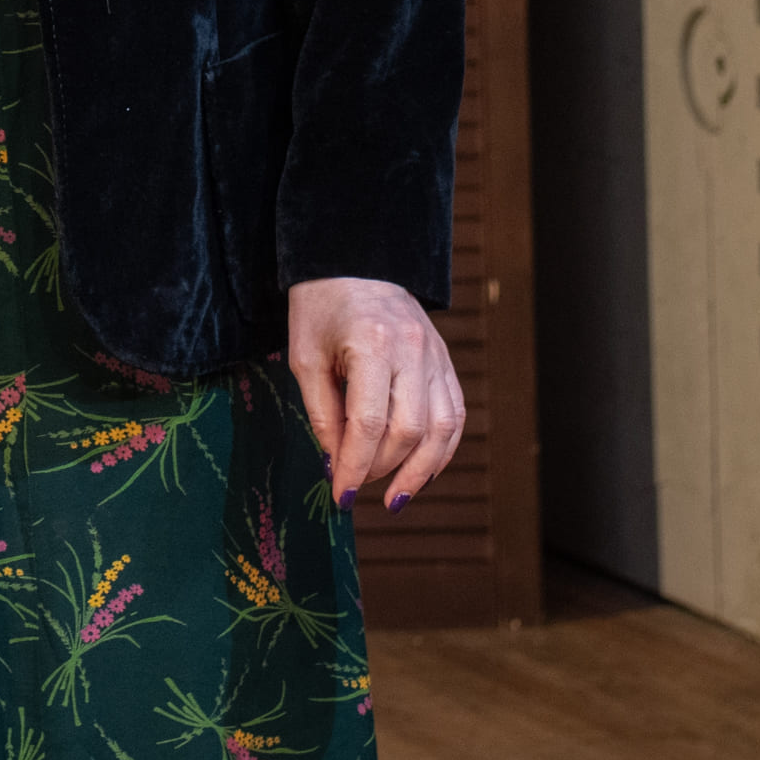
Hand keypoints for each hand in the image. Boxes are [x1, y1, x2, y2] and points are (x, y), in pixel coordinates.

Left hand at [287, 276, 465, 512]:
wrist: (354, 261)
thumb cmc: (321, 307)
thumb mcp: (305, 357)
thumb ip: (322, 412)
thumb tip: (335, 463)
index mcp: (372, 344)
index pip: (369, 423)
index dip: (354, 466)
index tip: (339, 494)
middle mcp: (413, 351)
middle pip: (407, 430)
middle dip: (380, 469)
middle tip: (354, 487)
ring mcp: (436, 356)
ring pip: (441, 429)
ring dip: (419, 471)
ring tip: (395, 498)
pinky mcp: (446, 362)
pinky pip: (454, 415)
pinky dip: (442, 450)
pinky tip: (422, 472)